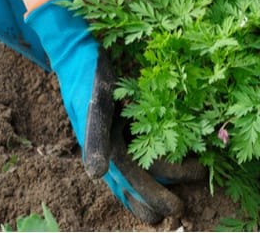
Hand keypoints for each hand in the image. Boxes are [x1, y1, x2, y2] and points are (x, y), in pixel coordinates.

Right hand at [24, 0, 204, 222]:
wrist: (75, 49)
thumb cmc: (88, 74)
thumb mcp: (95, 102)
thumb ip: (95, 139)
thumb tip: (96, 176)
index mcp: (104, 148)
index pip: (133, 183)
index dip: (154, 197)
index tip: (177, 209)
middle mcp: (107, 148)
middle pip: (136, 182)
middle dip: (159, 197)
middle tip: (184, 209)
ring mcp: (113, 135)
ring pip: (138, 168)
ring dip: (160, 179)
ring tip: (184, 187)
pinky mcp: (118, 122)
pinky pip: (137, 148)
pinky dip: (154, 158)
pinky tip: (168, 160)